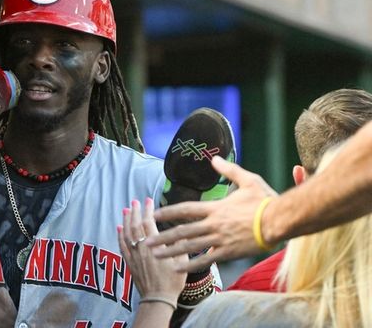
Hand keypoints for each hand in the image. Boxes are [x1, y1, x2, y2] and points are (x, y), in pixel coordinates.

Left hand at [118, 198, 187, 299]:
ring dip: (126, 220)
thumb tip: (180, 231)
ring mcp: (134, 255)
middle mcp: (142, 247)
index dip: (148, 210)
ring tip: (126, 210)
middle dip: (135, 212)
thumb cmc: (172, 280)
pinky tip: (119, 228)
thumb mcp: (181, 260)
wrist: (158, 298)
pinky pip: (122, 246)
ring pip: (127, 233)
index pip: (149, 222)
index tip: (148, 200)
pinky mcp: (129, 262)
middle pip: (136, 225)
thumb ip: (179, 244)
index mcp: (155, 245)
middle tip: (135, 201)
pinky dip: (120, 235)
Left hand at [146, 156, 277, 271]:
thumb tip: (214, 158)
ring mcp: (219, 239)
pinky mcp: (228, 252)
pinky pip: (206, 260)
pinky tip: (178, 267)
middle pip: (182, 231)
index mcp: (215, 208)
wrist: (281, 221)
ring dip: (171, 251)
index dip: (168, 213)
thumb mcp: (247, 180)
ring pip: (190, 247)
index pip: (185, 210)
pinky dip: (191, 264)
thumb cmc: (266, 200)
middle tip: (145, 240)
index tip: (154, 216)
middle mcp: (213, 224)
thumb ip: (228, 170)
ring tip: (155, 255)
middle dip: (162, 236)